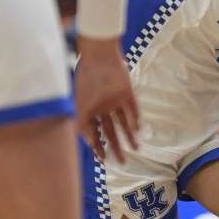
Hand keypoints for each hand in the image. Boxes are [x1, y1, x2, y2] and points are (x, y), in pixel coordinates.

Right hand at [76, 36, 139, 163]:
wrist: (99, 56)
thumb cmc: (86, 80)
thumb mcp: (80, 105)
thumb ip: (82, 124)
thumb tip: (87, 143)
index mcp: (89, 110)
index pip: (95, 133)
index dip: (98, 146)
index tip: (103, 160)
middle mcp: (103, 107)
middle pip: (111, 131)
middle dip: (116, 146)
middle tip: (123, 162)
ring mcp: (115, 100)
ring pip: (124, 122)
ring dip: (129, 136)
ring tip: (137, 149)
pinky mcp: (127, 92)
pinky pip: (133, 109)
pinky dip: (136, 119)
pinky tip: (139, 131)